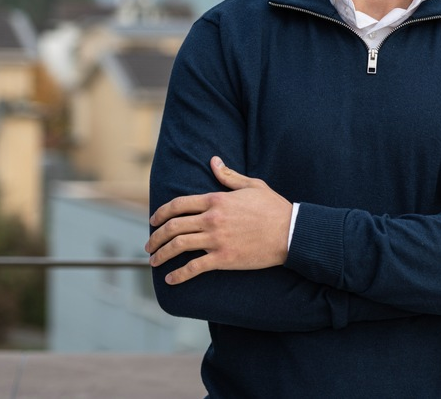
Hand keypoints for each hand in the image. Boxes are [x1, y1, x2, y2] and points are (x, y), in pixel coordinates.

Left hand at [145, 156, 291, 284]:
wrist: (291, 232)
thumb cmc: (273, 208)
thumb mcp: (252, 185)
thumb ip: (229, 175)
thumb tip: (214, 161)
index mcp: (216, 200)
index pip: (178, 205)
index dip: (161, 213)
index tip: (153, 220)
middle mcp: (212, 219)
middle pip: (173, 227)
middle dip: (155, 236)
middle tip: (149, 244)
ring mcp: (216, 239)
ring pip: (178, 246)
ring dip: (161, 254)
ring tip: (153, 261)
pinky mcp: (223, 258)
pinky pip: (194, 267)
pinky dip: (179, 275)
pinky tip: (170, 279)